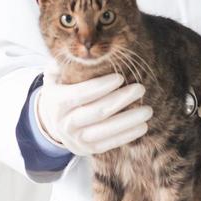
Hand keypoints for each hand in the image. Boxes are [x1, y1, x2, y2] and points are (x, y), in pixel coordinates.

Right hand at [36, 70, 151, 155]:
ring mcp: (77, 139)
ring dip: (129, 120)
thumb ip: (63, 63)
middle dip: (121, 100)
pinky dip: (127, 135)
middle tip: (140, 88)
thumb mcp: (55, 76)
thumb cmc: (60, 92)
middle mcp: (65, 123)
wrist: (52, 123)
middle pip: (97, 112)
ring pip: (106, 130)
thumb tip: (78, 50)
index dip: (100, 86)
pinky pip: (110, 143)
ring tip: (147, 110)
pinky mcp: (88, 150)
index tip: (120, 77)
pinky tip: (143, 126)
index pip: (80, 94)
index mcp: (56, 102)